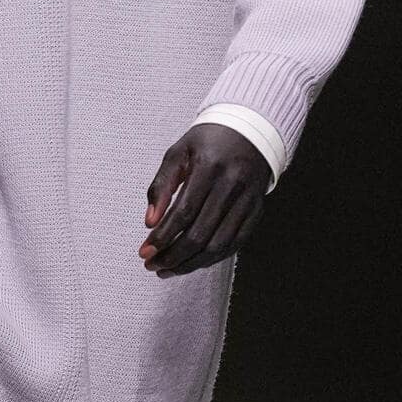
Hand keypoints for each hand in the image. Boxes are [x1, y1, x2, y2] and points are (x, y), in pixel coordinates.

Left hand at [141, 124, 270, 278]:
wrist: (250, 132)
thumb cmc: (207, 142)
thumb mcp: (178, 153)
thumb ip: (161, 186)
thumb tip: (150, 222)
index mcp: (209, 167)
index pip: (183, 212)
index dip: (163, 237)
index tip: (145, 252)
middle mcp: (232, 185)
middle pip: (200, 234)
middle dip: (172, 256)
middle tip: (152, 265)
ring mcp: (248, 200)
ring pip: (218, 245)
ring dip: (190, 264)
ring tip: (168, 270)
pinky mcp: (256, 211)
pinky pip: (235, 244)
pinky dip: (213, 258)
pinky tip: (193, 262)